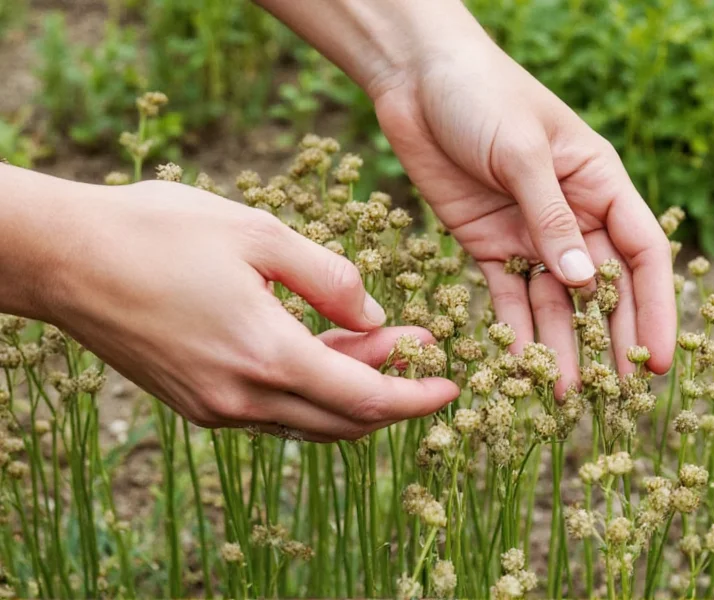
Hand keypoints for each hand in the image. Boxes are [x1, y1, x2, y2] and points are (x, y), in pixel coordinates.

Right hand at [45, 181, 457, 440]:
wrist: (65, 257)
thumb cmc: (160, 231)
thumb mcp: (261, 234)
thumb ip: (333, 280)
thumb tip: (379, 317)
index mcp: (266, 357)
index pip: (367, 400)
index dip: (417, 397)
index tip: (452, 386)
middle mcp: (243, 399)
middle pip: (344, 420)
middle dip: (392, 391)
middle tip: (420, 348)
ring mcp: (215, 407)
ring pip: (309, 418)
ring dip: (352, 387)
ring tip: (378, 339)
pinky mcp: (196, 402)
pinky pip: (274, 410)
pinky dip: (311, 388)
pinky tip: (322, 347)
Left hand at [373, 36, 675, 390]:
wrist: (415, 79)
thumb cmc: (482, 94)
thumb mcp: (522, 151)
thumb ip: (551, 217)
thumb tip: (586, 283)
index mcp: (599, 183)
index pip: (642, 253)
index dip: (655, 307)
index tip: (658, 359)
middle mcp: (572, 214)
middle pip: (603, 288)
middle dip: (612, 340)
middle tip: (618, 396)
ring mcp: (529, 234)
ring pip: (554, 302)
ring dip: (561, 347)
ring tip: (565, 395)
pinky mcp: (487, 244)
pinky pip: (507, 296)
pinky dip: (514, 330)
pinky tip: (521, 366)